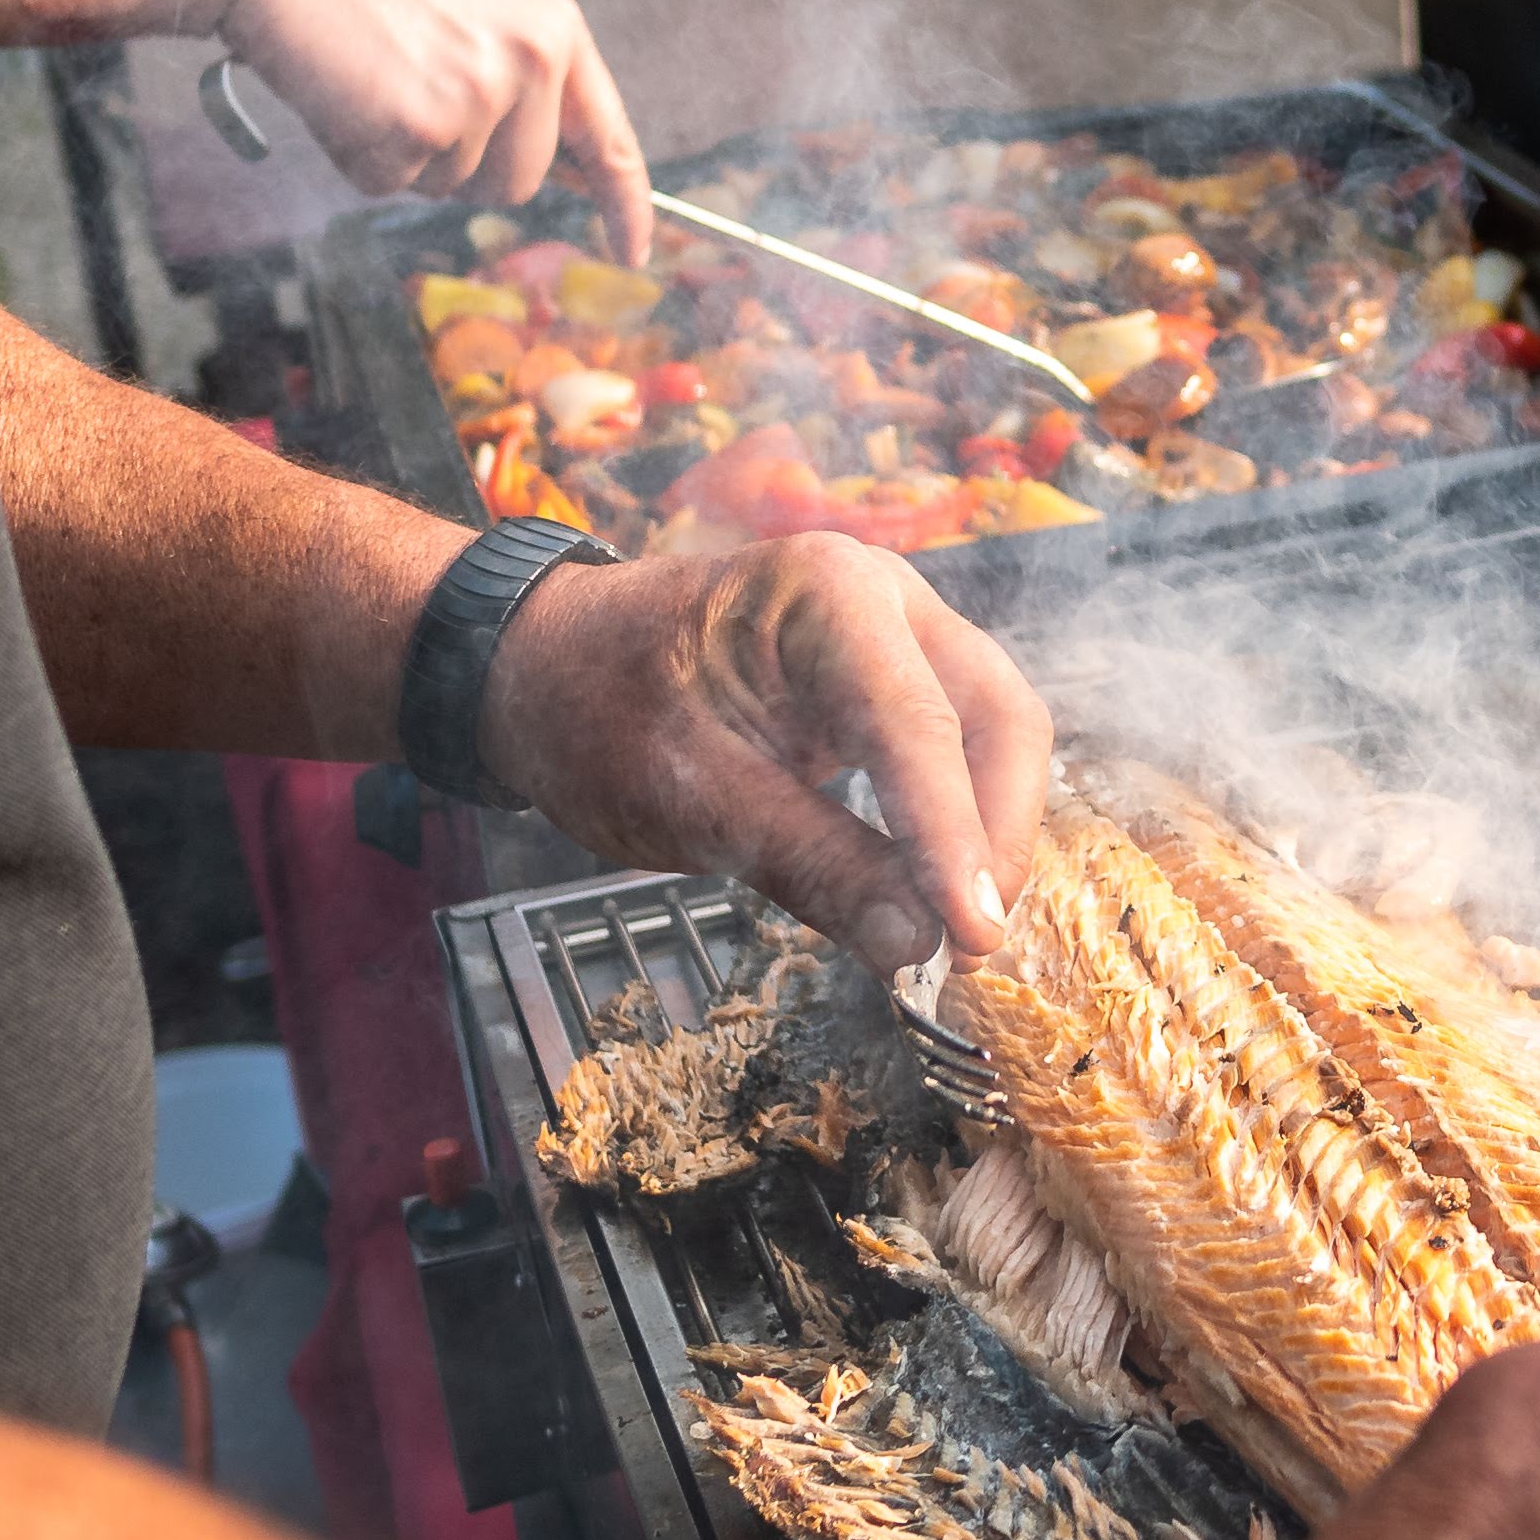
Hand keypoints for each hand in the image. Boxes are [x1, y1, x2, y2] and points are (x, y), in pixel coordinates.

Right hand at [215, 0, 652, 260]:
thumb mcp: (474, 13)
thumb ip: (519, 81)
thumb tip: (547, 169)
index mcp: (555, 31)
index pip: (608, 138)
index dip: (623, 203)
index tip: (633, 251)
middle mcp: (532, 64)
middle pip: (518, 183)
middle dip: (463, 163)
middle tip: (407, 91)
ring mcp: (478, 98)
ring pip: (453, 189)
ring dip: (406, 157)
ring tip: (372, 80)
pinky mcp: (418, 130)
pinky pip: (390, 186)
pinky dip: (356, 156)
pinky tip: (341, 93)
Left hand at [478, 536, 1050, 971]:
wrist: (544, 665)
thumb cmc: (597, 711)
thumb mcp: (688, 798)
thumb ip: (809, 862)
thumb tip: (917, 944)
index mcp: (826, 595)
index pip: (917, 725)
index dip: (954, 837)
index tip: (972, 936)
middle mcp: (885, 597)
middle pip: (994, 717)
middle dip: (995, 835)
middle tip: (970, 945)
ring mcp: (898, 635)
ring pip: (991, 735)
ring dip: (987, 834)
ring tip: (955, 932)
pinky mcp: (894, 681)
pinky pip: (957, 749)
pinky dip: (956, 822)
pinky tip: (933, 891)